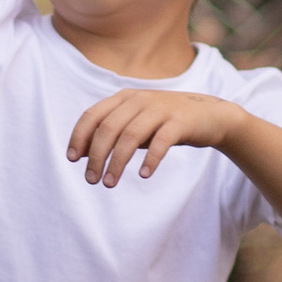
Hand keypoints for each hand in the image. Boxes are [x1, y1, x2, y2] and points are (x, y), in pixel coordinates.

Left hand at [66, 85, 235, 188]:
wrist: (209, 115)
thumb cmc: (165, 123)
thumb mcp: (135, 124)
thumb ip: (111, 134)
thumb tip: (80, 153)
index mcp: (124, 98)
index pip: (92, 115)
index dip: (79, 136)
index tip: (72, 159)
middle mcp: (139, 99)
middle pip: (108, 128)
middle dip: (96, 156)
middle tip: (91, 180)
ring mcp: (160, 109)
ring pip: (130, 136)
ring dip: (117, 162)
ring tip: (109, 183)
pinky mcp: (180, 122)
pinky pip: (161, 142)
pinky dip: (151, 159)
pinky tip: (144, 175)